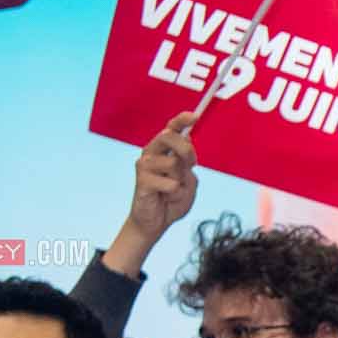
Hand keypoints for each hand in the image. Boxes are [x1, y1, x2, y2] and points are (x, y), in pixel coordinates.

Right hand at [128, 113, 198, 242]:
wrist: (156, 221)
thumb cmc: (173, 199)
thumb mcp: (188, 179)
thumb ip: (187, 164)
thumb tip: (185, 146)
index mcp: (163, 149)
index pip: (171, 128)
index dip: (182, 120)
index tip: (195, 116)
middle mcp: (151, 153)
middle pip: (169, 137)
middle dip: (186, 150)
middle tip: (192, 165)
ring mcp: (144, 166)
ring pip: (173, 164)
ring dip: (181, 181)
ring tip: (174, 190)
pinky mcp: (141, 181)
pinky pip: (171, 184)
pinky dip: (176, 194)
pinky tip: (166, 198)